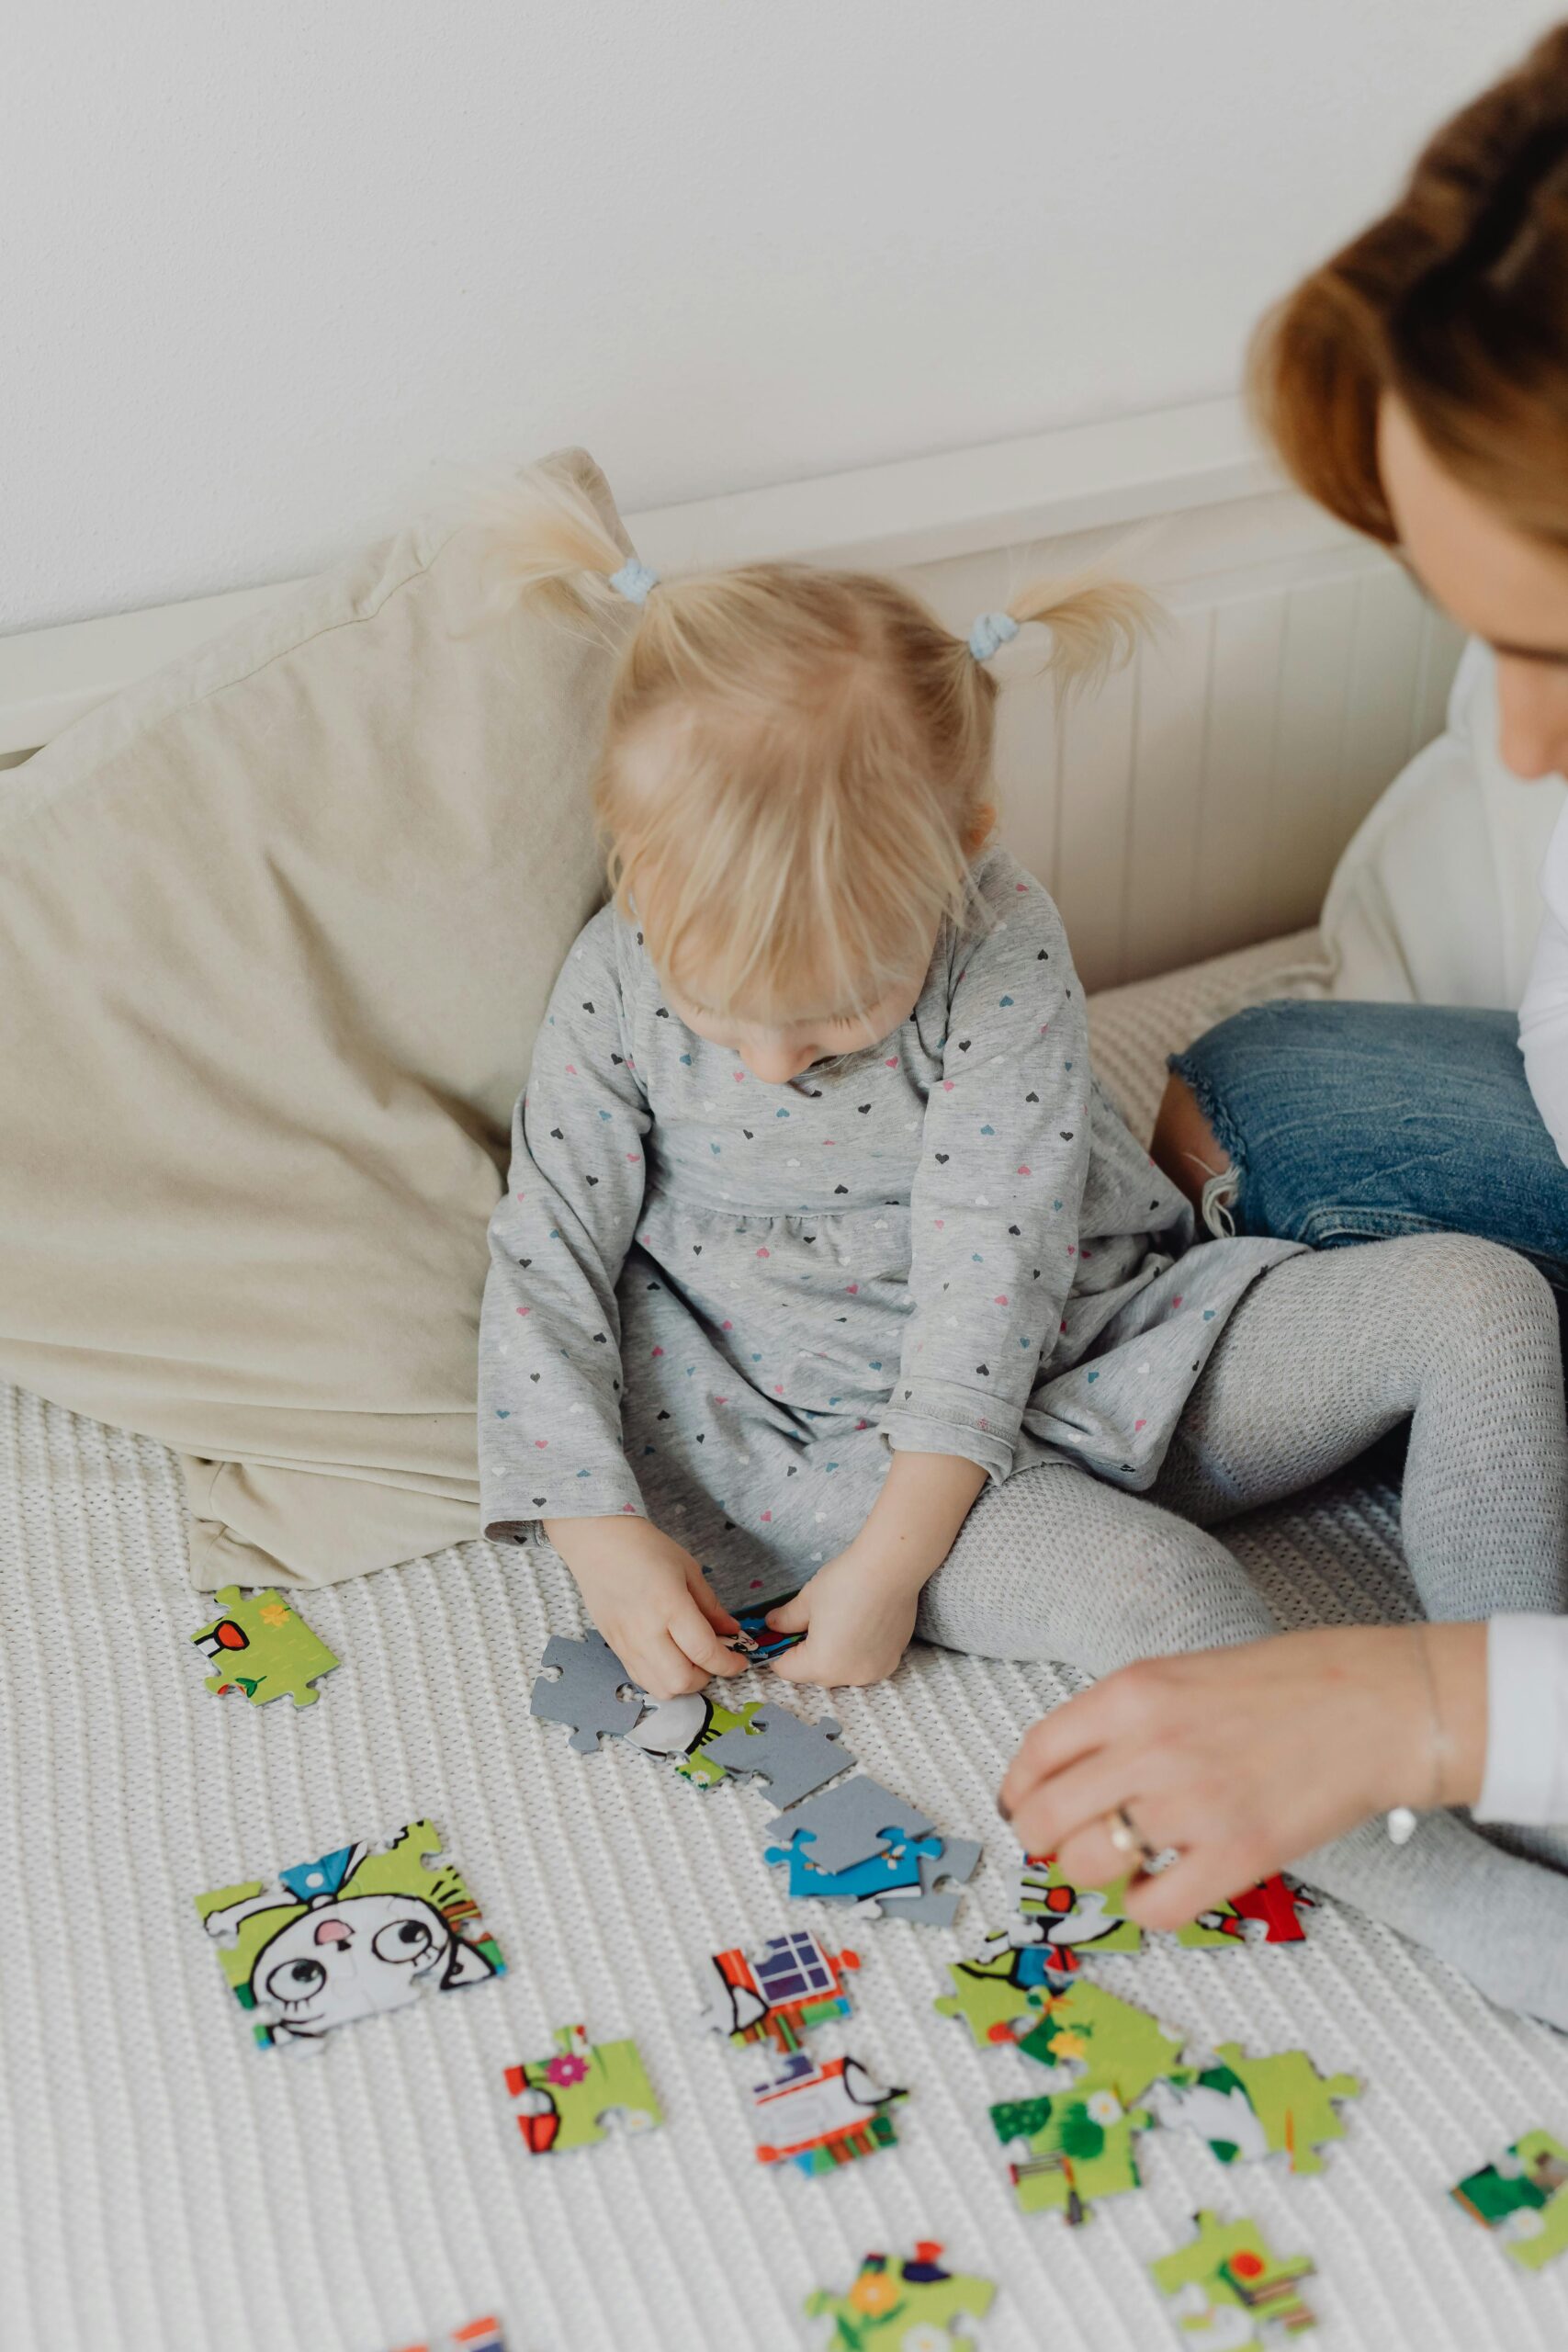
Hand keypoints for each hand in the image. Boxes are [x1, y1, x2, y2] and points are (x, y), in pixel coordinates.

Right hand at [542, 1516, 747, 1700]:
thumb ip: (711, 1606)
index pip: (704, 1651)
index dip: (728, 1664)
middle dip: (706, 1678)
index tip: (740, 1661)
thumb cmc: (645, 1548)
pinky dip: (661, 1679)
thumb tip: (732, 1631)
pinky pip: (641, 1678)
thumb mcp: (688, 1569)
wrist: (597, 1543)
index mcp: (669, 1604)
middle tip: (713, 1659)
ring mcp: (626, 1643)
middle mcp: (646, 1630)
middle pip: (681, 1681)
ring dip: (683, 1683)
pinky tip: (669, 1659)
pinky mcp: (614, 1647)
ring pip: (660, 1688)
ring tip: (690, 1661)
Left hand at [765, 1542, 924, 1688]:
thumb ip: (787, 1619)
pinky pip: (865, 1664)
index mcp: (822, 1665)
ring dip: (835, 1656)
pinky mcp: (892, 1662)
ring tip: (840, 1625)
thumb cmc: (846, 1582)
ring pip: (842, 1671)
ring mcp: (874, 1672)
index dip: (779, 1651)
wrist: (891, 1569)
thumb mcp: (807, 1600)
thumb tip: (774, 1625)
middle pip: (816, 1673)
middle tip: (810, 1624)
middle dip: (808, 1654)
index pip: (788, 1670)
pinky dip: (858, 1653)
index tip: (782, 1634)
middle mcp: (849, 1677)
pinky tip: (862, 1627)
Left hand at [998, 1622, 1486, 1929]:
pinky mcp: (1237, 1856)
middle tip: (1062, 1843)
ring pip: (1086, 1865)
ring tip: (1120, 1861)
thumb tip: (1073, 1770)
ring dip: (1092, 1871)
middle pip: (1043, 1817)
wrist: (1378, 1705)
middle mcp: (1149, 1747)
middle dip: (1041, 1838)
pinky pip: (1153, 1907)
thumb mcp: (1184, 1672)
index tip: (1023, 1804)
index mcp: (1132, 1692)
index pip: (1036, 1752)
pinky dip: (1145, 1905)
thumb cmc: (1290, 1683)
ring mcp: (1191, 1805)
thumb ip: (1126, 1716)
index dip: (1019, 1789)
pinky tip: (1162, 1885)